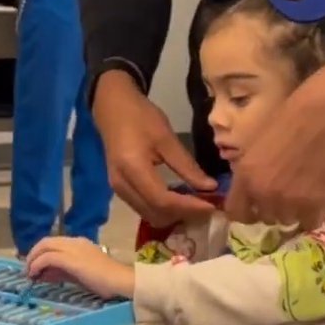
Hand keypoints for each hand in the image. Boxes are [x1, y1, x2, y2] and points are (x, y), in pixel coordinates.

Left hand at [26, 236, 134, 298]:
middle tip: (28, 269)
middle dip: (34, 253)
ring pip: (45, 245)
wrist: (120, 280)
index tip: (34, 266)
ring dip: (33, 258)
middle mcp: (75, 241)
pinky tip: (35, 274)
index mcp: (79, 243)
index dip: (41, 252)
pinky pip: (48, 257)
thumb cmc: (105, 280)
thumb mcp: (80, 274)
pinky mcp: (70, 258)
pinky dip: (37, 264)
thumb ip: (63, 272)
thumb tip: (45, 274)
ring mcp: (73, 248)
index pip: (54, 242)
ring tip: (29, 273)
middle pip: (46, 241)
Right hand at [94, 70, 217, 226]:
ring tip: (196, 203)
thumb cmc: (140, 117)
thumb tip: (210, 187)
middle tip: (207, 205)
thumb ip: (187, 165)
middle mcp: (122, 186)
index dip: (189, 207)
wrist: (112, 108)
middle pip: (156, 214)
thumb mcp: (166, 137)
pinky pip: (144, 208)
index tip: (212, 205)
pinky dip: (163, 209)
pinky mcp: (120, 190)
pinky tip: (179, 198)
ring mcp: (118, 190)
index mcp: (133, 169)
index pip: (163, 200)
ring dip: (173, 215)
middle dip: (183, 214)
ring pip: (149, 215)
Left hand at [225, 50, 324, 227]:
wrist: (324, 112)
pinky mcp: (317, 203)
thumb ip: (251, 171)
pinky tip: (317, 197)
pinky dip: (313, 213)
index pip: (237, 213)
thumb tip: (251, 190)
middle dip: (273, 207)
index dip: (247, 212)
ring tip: (304, 192)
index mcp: (245, 176)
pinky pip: (311, 222)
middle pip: (265, 217)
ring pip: (288, 220)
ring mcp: (290, 201)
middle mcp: (264, 193)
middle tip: (286, 192)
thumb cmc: (289, 118)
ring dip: (294, 210)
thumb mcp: (256, 143)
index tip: (256, 207)